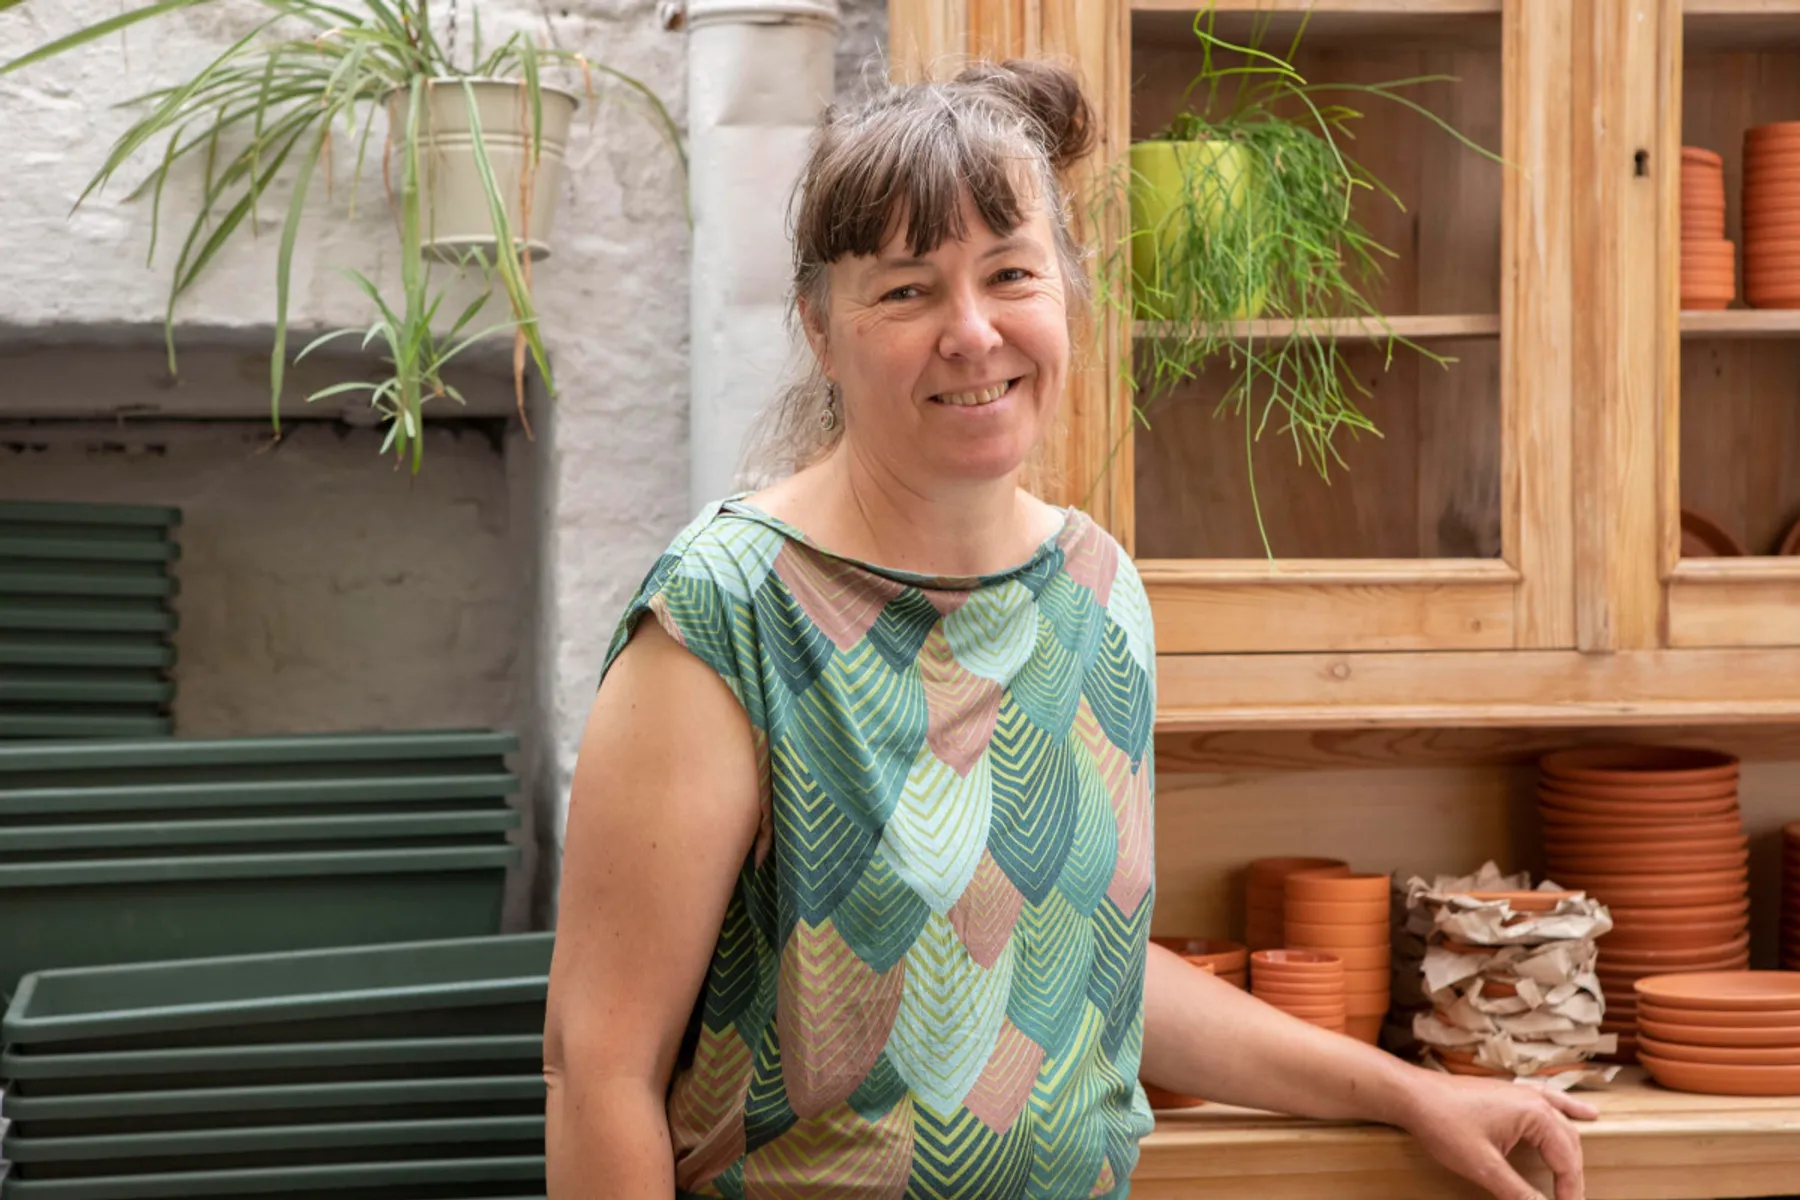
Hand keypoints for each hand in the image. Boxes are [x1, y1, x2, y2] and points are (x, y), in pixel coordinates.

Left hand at [1398, 1070, 1597, 1199]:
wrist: (1412, 1094)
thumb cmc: (1444, 1124)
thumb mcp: (1483, 1166)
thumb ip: (1517, 1191)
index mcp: (1535, 1113)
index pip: (1566, 1160)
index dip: (1570, 1191)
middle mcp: (1534, 1099)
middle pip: (1568, 1142)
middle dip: (1572, 1176)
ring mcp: (1521, 1092)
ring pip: (1561, 1124)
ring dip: (1573, 1151)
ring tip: (1578, 1179)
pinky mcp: (1508, 1093)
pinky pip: (1549, 1101)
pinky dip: (1568, 1111)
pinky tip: (1585, 1114)